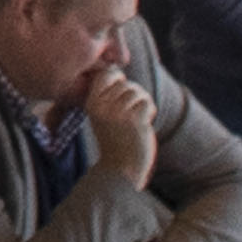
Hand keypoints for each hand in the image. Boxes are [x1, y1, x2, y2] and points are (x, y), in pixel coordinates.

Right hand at [81, 63, 158, 189]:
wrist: (120, 171)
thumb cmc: (114, 141)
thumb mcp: (103, 116)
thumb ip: (108, 95)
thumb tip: (117, 70)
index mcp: (92, 104)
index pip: (106, 74)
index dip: (118, 79)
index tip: (121, 94)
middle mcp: (103, 107)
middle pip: (126, 84)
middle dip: (134, 95)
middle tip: (131, 114)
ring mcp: (118, 113)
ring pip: (138, 93)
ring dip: (143, 104)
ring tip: (137, 121)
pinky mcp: (135, 120)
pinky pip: (148, 103)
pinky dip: (150, 113)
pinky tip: (143, 125)